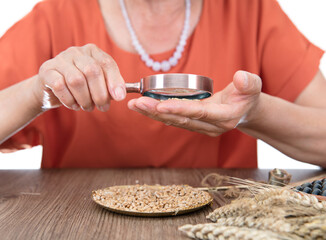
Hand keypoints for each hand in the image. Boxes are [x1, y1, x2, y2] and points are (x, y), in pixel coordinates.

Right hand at [36, 44, 125, 111]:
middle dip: (100, 94)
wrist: (51, 90)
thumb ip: (110, 87)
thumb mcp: (97, 85)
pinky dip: (69, 100)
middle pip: (92, 71)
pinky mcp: (47, 70)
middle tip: (103, 107)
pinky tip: (73, 105)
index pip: (107, 63)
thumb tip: (120, 94)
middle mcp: (76, 52)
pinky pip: (60, 86)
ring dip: (85, 99)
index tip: (119, 97)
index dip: (115, 81)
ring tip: (87, 107)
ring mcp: (60, 59)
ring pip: (76, 80)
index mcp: (92, 51)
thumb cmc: (80, 87)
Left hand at [127, 71, 261, 136]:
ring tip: (134, 105)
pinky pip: (173, 120)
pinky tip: (143, 107)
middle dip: (158, 112)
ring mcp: (200, 128)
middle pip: (180, 120)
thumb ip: (248, 83)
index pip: (199, 113)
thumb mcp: (253, 86)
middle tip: (137, 103)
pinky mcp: (193, 125)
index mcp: (224, 117)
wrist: (245, 111)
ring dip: (153, 114)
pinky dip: (158, 114)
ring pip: (174, 122)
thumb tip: (240, 77)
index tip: (160, 105)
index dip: (180, 109)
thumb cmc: (248, 96)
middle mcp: (210, 127)